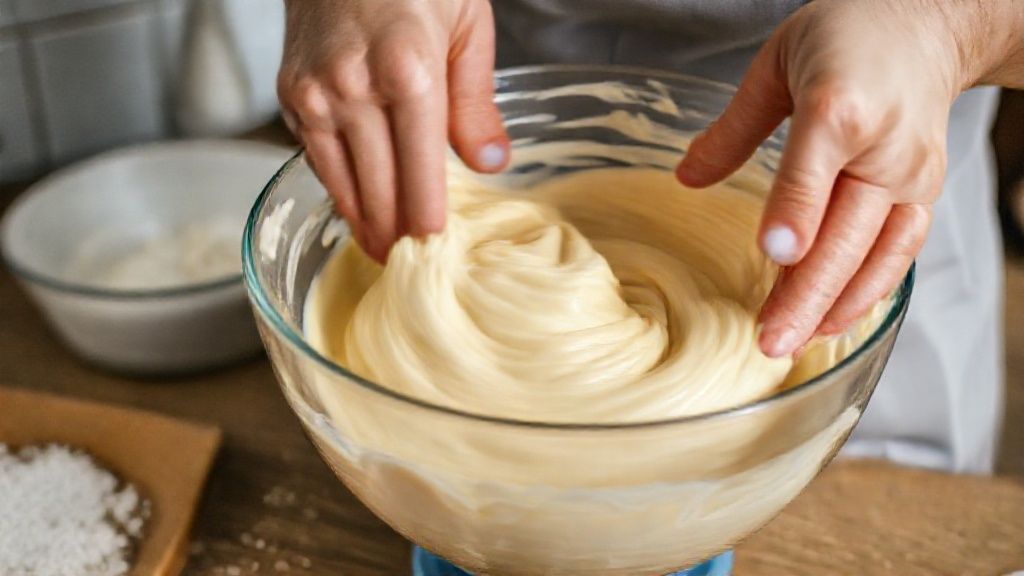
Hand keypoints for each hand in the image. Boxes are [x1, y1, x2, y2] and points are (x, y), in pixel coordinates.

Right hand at [277, 0, 509, 261]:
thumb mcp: (468, 24)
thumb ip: (477, 101)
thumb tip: (490, 164)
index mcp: (408, 73)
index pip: (421, 176)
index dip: (428, 224)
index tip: (437, 255)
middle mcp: (353, 88)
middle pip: (379, 191)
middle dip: (397, 237)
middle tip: (412, 268)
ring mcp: (315, 95)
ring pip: (343, 185)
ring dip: (365, 225)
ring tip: (384, 254)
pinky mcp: (291, 96)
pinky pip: (318, 160)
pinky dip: (339, 190)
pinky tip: (358, 210)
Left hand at [676, 0, 1023, 357]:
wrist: (930, 24)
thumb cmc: (849, 37)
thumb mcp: (776, 64)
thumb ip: (734, 129)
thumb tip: (687, 178)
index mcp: (840, 104)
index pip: (814, 170)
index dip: (796, 215)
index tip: (774, 257)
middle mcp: (886, 146)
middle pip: (847, 231)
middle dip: (807, 294)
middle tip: (768, 340)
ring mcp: (912, 174)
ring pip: (877, 254)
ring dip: (835, 306)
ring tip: (792, 344)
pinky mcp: (924, 193)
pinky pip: (900, 253)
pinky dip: (868, 292)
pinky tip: (832, 321)